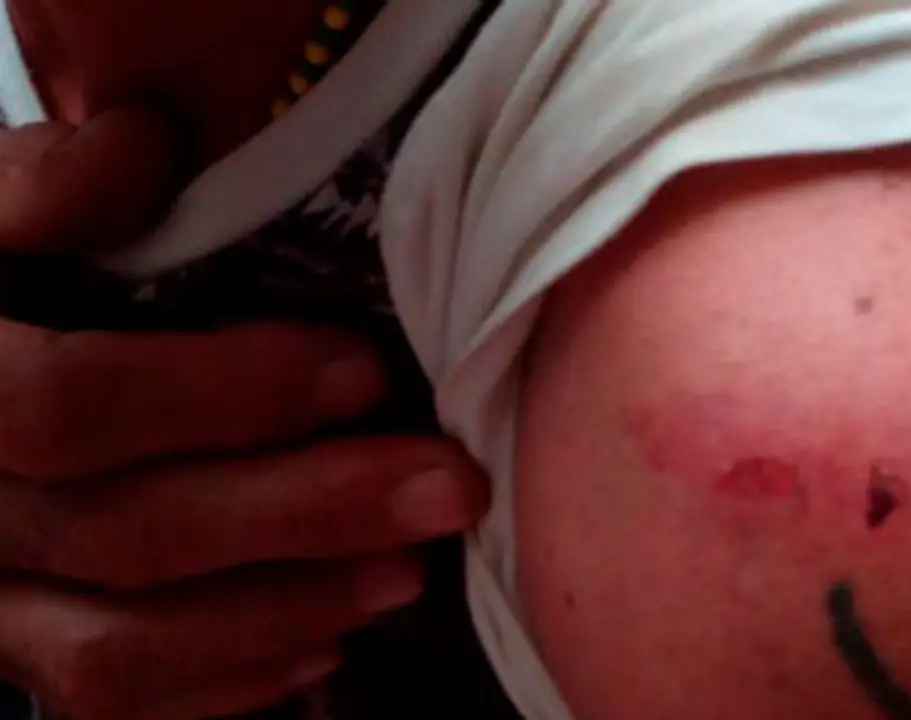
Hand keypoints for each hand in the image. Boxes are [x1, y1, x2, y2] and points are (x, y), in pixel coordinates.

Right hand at [0, 108, 490, 718]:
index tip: (362, 373)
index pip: (69, 405)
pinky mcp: (27, 645)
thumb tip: (141, 145)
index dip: (221, 393)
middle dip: (303, 514)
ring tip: (409, 573)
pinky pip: (115, 706)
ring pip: (117, 650)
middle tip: (447, 489)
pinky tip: (326, 649)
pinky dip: (227, 687)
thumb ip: (50, 185)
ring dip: (283, 611)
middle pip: (123, 535)